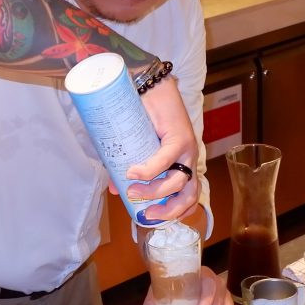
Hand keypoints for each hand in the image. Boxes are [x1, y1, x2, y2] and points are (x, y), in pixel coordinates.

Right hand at [124, 77, 199, 221]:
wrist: (147, 87)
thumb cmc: (141, 118)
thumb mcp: (133, 150)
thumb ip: (125, 171)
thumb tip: (115, 190)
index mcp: (182, 166)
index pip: (188, 198)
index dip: (175, 213)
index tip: (153, 218)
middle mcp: (189, 159)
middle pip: (188, 196)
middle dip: (168, 210)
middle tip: (145, 213)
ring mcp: (187, 149)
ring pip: (178, 181)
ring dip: (154, 190)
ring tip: (131, 189)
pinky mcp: (180, 136)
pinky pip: (167, 159)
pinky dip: (150, 169)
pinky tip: (134, 173)